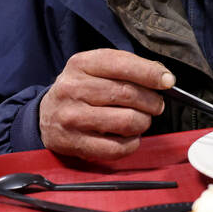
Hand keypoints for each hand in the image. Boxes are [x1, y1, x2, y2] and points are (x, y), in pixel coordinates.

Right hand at [39, 49, 174, 161]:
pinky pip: (116, 147)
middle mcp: (73, 88)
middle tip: (155, 105)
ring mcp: (72, 117)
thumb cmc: (80, 90)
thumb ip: (127, 68)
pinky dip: (132, 143)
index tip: (167, 81)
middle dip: (151, 101)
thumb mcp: (96, 69)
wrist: (45, 115)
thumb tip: (164, 78)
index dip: (150, 73)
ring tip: (140, 120)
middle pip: (127, 94)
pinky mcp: (74, 143)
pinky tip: (129, 137)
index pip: (122, 64)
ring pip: (126, 121)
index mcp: (80, 64)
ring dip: (143, 122)